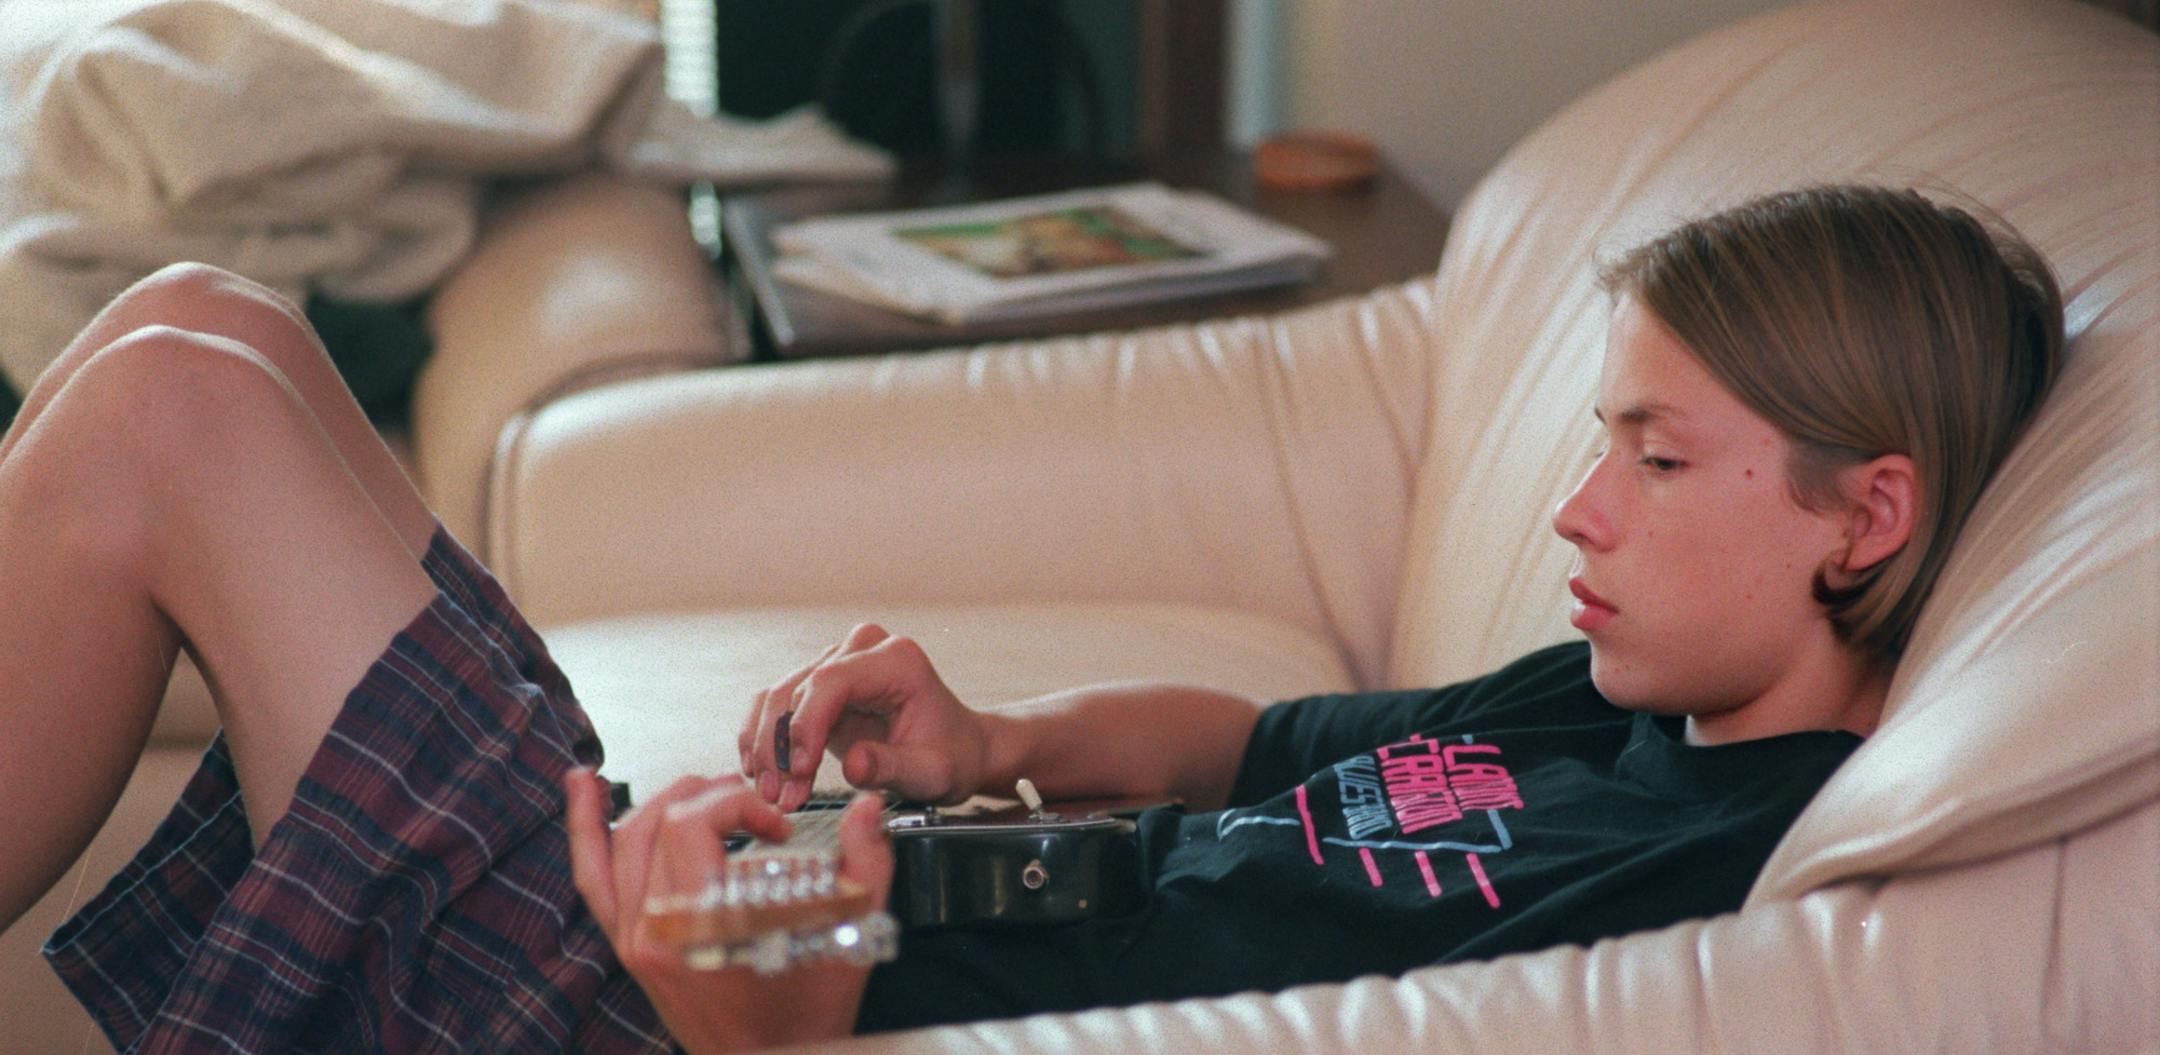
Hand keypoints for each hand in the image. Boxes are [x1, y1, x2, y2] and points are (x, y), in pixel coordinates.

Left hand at [564, 767, 892, 1052]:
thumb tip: (868, 807)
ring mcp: (634, 940)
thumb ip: (866, 865)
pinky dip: (584, 827)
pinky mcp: (627, 946)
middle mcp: (658, 932)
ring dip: (658, 799)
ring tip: (695, 784)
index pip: (693, 824)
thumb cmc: (806, 1014)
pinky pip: (592, 876)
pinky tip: (584, 787)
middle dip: (708, 794)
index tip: (773, 824)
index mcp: (706, 925)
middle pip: (659, 823)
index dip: (738, 804)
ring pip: (621, 840)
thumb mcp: (851, 937)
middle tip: (747, 800)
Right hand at [739, 623, 989, 811]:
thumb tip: (853, 765)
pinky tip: (761, 772)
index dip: (806, 725)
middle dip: (783, 747)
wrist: (956, 750)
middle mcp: (863, 650)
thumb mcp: (931, 771)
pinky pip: (776, 704)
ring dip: (768, 748)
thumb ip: (892, 766)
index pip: (832, 681)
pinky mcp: (820, 684)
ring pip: (779, 697)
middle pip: (799, 689)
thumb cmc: (951, 755)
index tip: (800, 770)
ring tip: (774, 793)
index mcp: (896, 660)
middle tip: (782, 795)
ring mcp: (838, 663)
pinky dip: (763, 739)